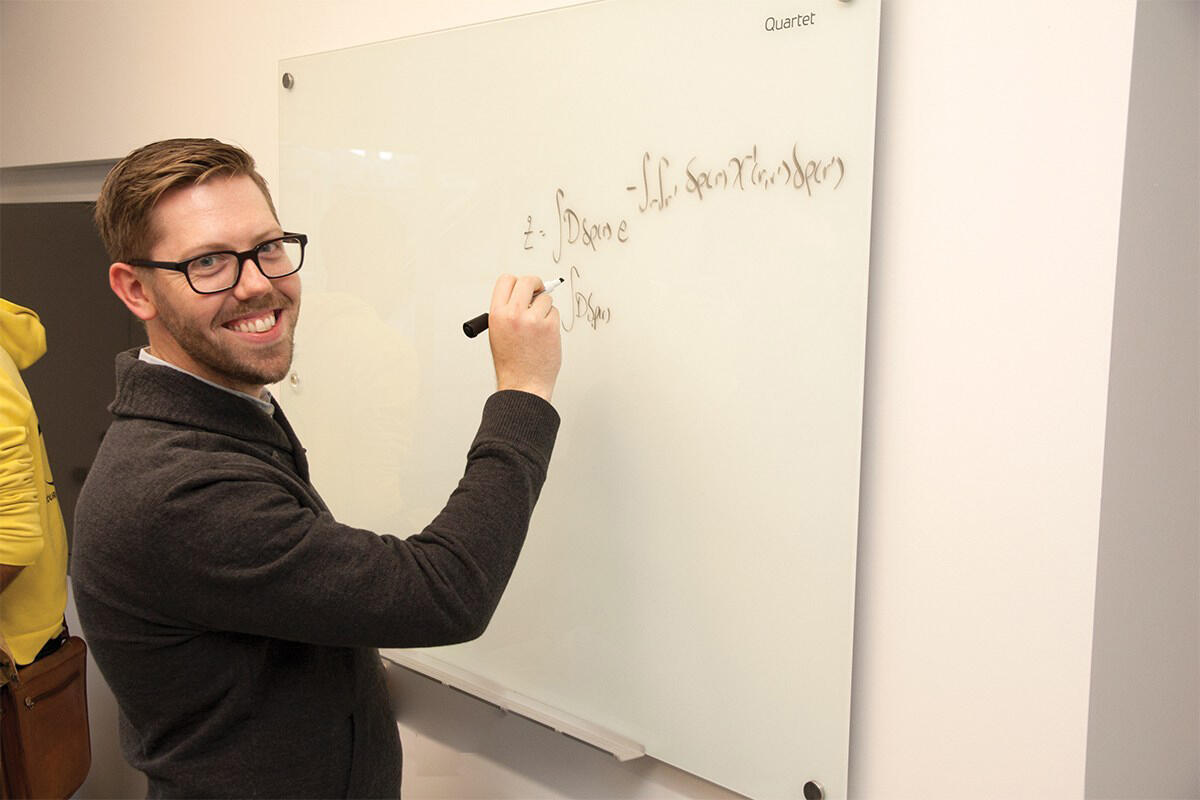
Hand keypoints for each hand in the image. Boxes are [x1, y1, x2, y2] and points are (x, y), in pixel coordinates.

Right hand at [487, 274, 561, 402]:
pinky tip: (545, 337)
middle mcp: (514, 314)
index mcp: (497, 314)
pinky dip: (552, 321)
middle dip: (536, 284)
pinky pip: (554, 313)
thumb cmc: (511, 362)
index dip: (517, 281)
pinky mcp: (550, 327)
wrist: (523, 384)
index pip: (506, 280)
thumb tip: (524, 294)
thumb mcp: (498, 333)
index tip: (525, 287)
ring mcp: (533, 320)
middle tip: (540, 291)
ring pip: (545, 299)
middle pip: (528, 281)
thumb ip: (508, 311)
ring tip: (538, 328)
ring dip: (545, 309)